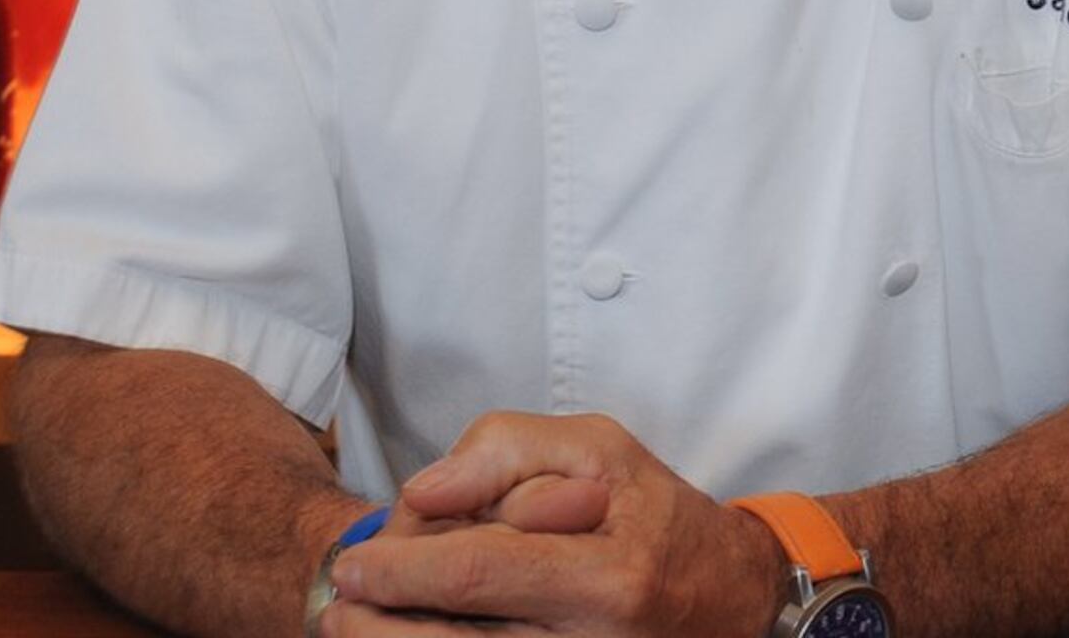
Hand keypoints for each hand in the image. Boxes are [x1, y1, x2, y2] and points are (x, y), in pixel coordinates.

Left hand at [318, 411, 785, 637]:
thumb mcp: (601, 449)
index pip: (478, 575)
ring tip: (353, 627)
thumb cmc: (655, 517)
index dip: (404, 571)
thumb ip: (509, 450)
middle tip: (340, 605)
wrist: (728, 602)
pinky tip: (404, 637)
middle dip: (378, 626)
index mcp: (608, 578)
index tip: (357, 563)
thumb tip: (425, 492)